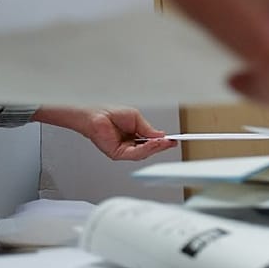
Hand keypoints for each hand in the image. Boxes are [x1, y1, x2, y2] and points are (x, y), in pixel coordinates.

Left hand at [34, 106, 175, 160]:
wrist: (94, 114)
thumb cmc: (109, 113)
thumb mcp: (136, 119)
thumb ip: (148, 129)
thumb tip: (161, 135)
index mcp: (135, 136)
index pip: (152, 142)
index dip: (163, 142)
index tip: (174, 140)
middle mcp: (130, 145)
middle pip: (150, 149)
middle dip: (162, 146)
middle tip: (172, 142)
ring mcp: (124, 151)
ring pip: (144, 153)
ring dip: (156, 147)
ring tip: (164, 142)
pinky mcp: (117, 154)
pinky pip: (135, 153)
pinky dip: (146, 149)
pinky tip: (153, 143)